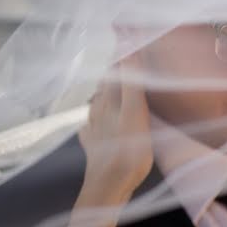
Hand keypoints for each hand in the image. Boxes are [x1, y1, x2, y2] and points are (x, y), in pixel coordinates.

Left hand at [79, 55, 152, 203]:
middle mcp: (100, 111)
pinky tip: (94, 124)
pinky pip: (91, 128)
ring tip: (114, 89)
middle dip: (116, 74)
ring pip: (99, 105)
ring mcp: (94, 130)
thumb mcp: (136, 114)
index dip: (125, 57)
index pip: (118, 72)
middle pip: (107, 86)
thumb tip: (129, 54)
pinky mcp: (92, 147)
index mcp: (111, 101)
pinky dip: (95, 120)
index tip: (129, 39)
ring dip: (106, 94)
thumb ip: (132, 85)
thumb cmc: (127, 153)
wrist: (107, 187)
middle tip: (126, 62)